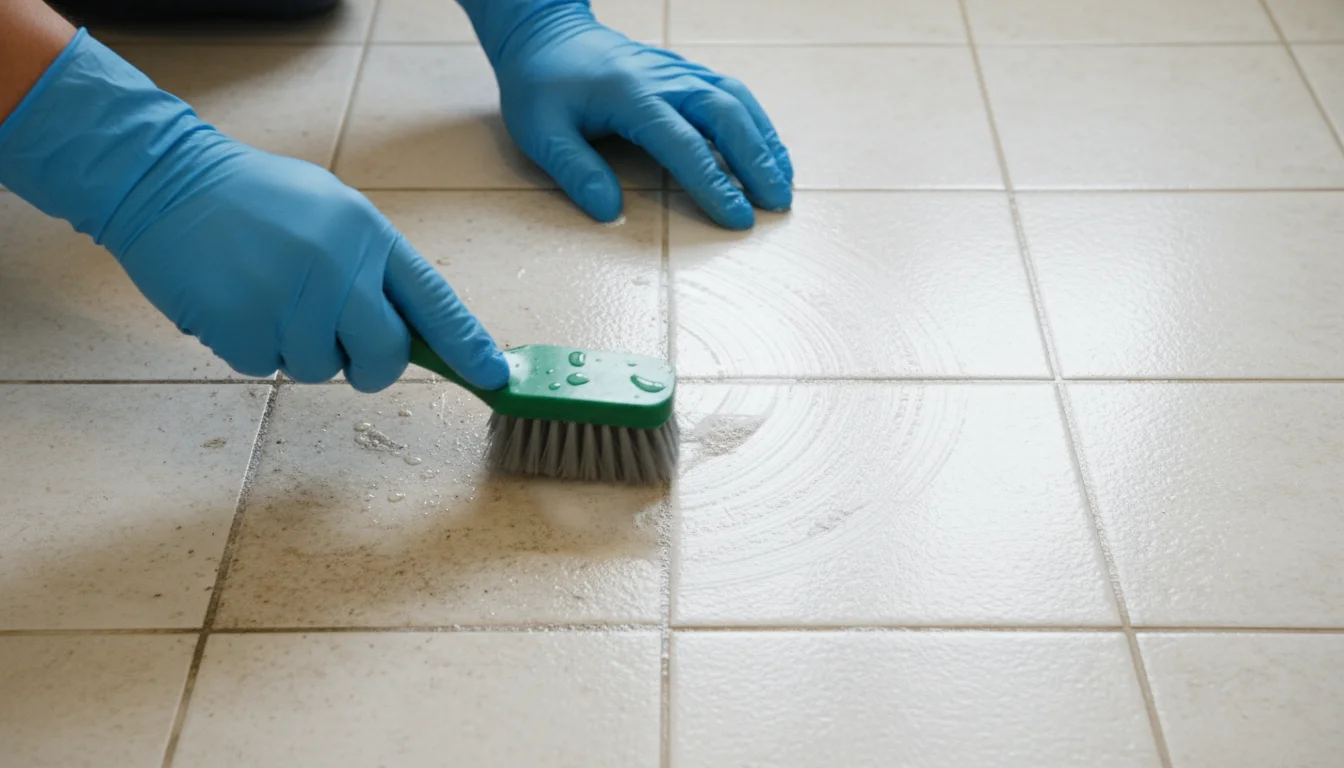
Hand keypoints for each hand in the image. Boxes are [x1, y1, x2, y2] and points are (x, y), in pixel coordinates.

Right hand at [0, 31, 506, 391]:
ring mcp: (288, 300)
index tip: (494, 377)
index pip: (434, 301)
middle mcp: (337, 269)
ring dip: (299, 348)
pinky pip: (267, 367)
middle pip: (385, 355)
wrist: (163, 179)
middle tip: (346, 350)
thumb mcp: (333, 212)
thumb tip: (414, 330)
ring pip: (320, 368)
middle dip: (371, 366)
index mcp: (368, 235)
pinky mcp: (241, 327)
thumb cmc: (257, 199)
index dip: (468, 344)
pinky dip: (254, 346)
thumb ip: (374, 268)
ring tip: (269, 293)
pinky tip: (236, 300)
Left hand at [464, 0, 792, 229]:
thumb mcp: (541, 132)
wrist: (547, 35)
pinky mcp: (686, 72)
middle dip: (756, 161)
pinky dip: (757, 123)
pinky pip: (732, 94)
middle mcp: (664, 78)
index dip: (713, 183)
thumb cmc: (542, 86)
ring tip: (784, 184)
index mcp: (630, 94)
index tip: (737, 217)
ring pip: (736, 101)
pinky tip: (769, 152)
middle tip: (776, 204)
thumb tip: (610, 213)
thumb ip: (575, 171)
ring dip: (765, 142)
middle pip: (725, 115)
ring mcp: (679, 71)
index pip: (683, 143)